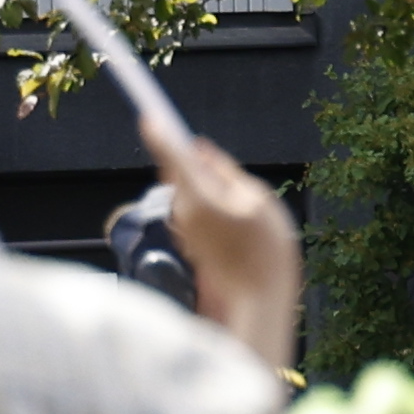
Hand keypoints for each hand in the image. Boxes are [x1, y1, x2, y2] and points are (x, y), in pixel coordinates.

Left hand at [147, 116, 302, 383]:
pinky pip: (196, 208)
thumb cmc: (265, 248)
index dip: (161, 135)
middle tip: (225, 169)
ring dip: (207, 185)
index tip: (148, 116)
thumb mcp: (256, 199)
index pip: (173, 159)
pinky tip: (237, 221)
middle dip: (194, 162)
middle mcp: (183, 213)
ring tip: (244, 207)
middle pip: (180, 173)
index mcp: (200, 199)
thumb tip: (201, 151)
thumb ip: (226, 172)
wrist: (260, 297)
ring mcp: (185, 229)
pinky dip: (210, 203)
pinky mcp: (190, 240)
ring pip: (190, 191)